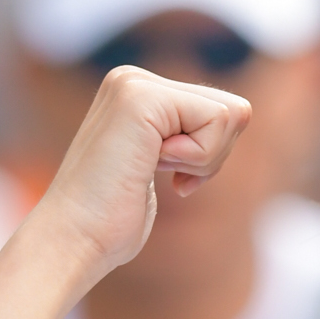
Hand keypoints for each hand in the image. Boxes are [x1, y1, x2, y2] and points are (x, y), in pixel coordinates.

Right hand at [33, 66, 251, 290]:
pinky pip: (216, 122)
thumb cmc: (114, 221)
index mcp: (139, 92)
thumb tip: (245, 110)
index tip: (173, 178)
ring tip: (154, 172)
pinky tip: (153, 168)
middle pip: (231, 111)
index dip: (210, 158)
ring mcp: (135, 83)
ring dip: (204, 162)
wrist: (74, 239)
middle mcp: (134, 79)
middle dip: (213, 158)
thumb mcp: (168, 169)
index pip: (221, 112)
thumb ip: (201, 137)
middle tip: (169, 178)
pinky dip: (197, 160)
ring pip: (229, 115)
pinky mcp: (141, 98)